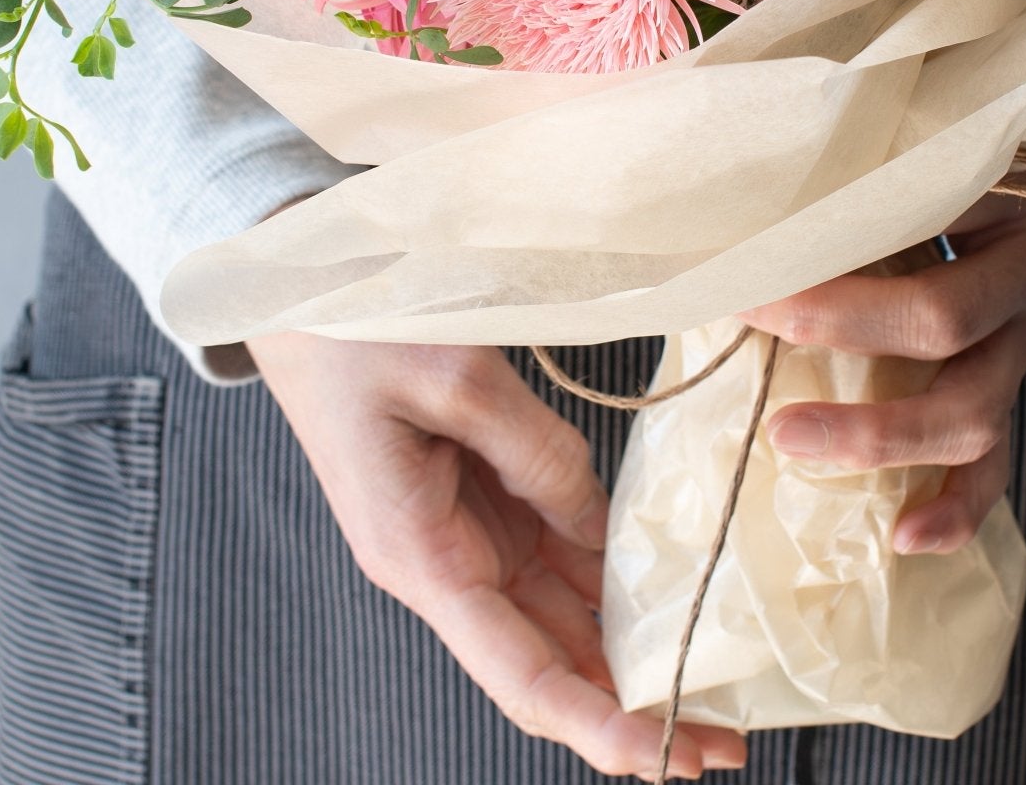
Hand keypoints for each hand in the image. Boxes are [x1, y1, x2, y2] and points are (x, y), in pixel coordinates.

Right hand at [249, 334, 747, 780]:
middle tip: (724, 742)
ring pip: (556, 612)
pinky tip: (664, 593)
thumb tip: (603, 525)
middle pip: (549, 660)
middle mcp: (442, 563)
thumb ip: (540, 455)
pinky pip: (551, 549)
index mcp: (420, 555)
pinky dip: (606, 579)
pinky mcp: (475, 494)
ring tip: (710, 684)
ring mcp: (459, 531)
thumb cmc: (356, 330)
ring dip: (627, 652)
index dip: (595, 725)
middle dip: (633, 707)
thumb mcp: (459, 378)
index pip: (520, 675)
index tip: (663, 758)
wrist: (301, 286)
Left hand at [740, 188, 1025, 555]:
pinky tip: (904, 537)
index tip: (755, 244)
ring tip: (791, 438)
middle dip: (839, 326)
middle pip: (940, 316)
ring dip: (881, 434)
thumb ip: (885, 169)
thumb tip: (768, 204)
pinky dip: (955, 505)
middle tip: (756, 320)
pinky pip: (999, 462)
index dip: (835, 233)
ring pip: (974, 409)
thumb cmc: (999, 171)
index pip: (917, 211)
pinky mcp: (1019, 390)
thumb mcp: (955, 144)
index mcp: (1009, 196)